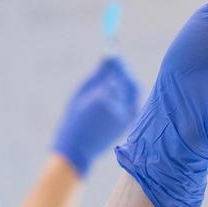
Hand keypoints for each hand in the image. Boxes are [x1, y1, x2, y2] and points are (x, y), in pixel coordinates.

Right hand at [53, 56, 139, 176]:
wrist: (77, 151)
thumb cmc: (74, 119)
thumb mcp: (80, 94)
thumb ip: (97, 75)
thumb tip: (108, 57)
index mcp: (103, 97)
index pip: (118, 72)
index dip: (117, 62)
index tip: (113, 55)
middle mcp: (118, 107)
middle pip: (130, 81)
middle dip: (125, 71)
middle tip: (117, 65)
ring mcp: (125, 117)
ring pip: (133, 92)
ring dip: (127, 83)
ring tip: (113, 81)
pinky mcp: (128, 124)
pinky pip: (132, 103)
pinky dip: (127, 95)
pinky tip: (116, 95)